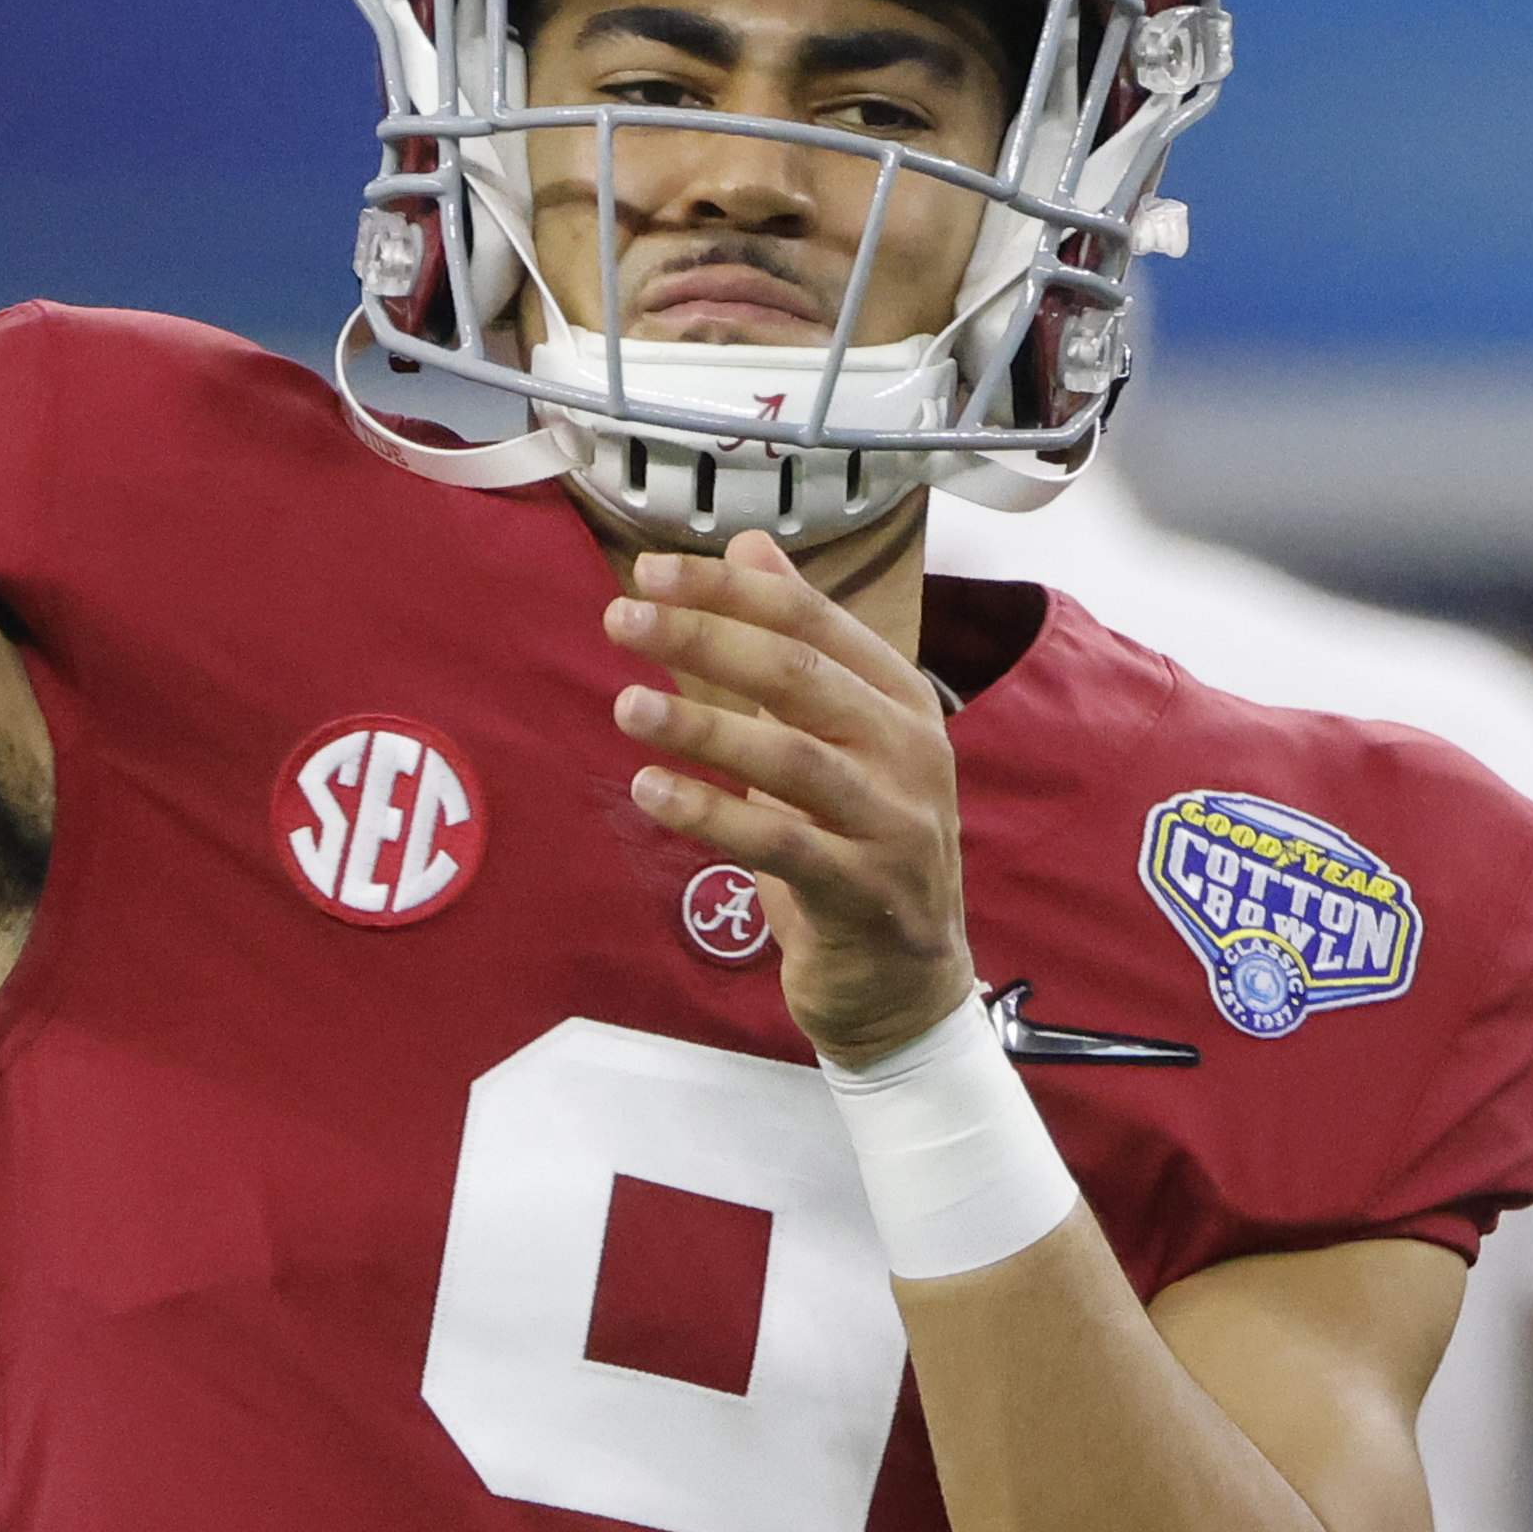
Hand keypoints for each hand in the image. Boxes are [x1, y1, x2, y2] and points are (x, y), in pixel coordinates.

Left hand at [606, 531, 971, 1065]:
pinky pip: (780, 844)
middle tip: (623, 620)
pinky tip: (651, 790)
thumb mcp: (837, 735)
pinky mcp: (863, 894)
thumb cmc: (858, 846)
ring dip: (701, 726)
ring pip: (791, 756)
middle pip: (800, 676)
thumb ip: (798, 644)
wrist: (907, 984)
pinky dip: (711, 814)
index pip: (812, 622)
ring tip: (627, 706)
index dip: (730, 591)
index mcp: (902, 700)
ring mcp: (894, 824)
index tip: (653, 571)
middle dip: (705, 640)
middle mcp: (909, 753)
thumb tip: (751, 548)